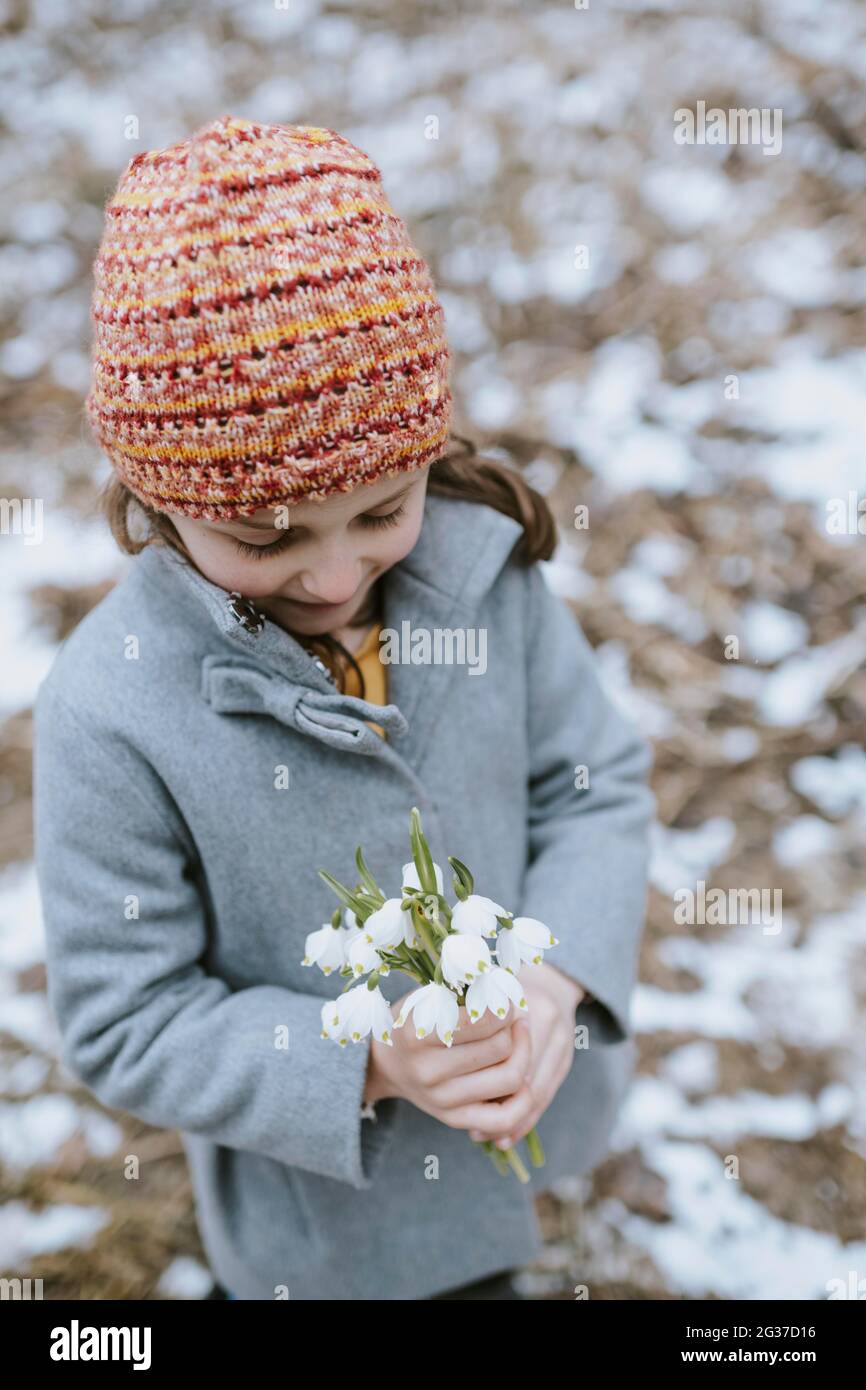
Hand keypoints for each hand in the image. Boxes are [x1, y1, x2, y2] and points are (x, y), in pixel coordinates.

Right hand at [363, 986, 533, 1136]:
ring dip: (521, 1054)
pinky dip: (523, 1098)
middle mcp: (428, 1071)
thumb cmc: (417, 1020)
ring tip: (515, 1040)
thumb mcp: (430, 998)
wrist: (390, 1064)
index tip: (503, 1000)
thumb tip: (510, 994)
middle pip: (500, 1048)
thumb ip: (465, 994)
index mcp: (418, 1035)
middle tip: (509, 1018)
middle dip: (512, 1028)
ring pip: (509, 1078)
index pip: (482, 1020)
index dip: (503, 1007)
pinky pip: (505, 1119)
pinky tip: (521, 1076)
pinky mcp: (455, 1119)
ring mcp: (442, 1100)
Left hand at [467, 962, 585, 1148]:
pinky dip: (526, 1117)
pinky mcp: (567, 1057)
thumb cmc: (500, 985)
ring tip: (487, 1136)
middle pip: (525, 1079)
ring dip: (513, 1120)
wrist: (548, 977)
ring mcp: (564, 1041)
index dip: (481, 1079)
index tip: (456, 1101)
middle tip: (473, 1129)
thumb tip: (447, 1062)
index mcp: (524, 1001)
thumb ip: (468, 1021)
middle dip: (499, 1109)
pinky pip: (547, 1095)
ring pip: (538, 1093)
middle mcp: (550, 1021)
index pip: (504, 1052)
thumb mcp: (483, 993)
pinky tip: (504, 1134)